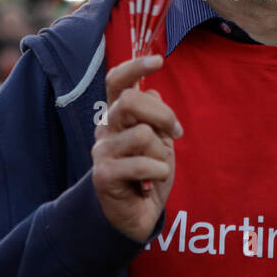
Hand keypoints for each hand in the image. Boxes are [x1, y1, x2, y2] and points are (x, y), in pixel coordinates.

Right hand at [91, 55, 181, 243]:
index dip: (135, 67)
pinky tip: (151, 183)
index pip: (117, 81)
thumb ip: (155, 116)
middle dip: (163, 115)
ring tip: (156, 168)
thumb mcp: (159, 140)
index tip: (158, 60)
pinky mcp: (103, 175)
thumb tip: (154, 93)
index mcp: (118, 116)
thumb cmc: (148, 174)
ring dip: (162, 153)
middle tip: (175, 133)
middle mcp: (105, 129)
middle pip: (132, 101)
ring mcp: (102, 151)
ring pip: (142, 134)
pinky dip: (158, 172)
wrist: (134, 216)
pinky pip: (144, 164)